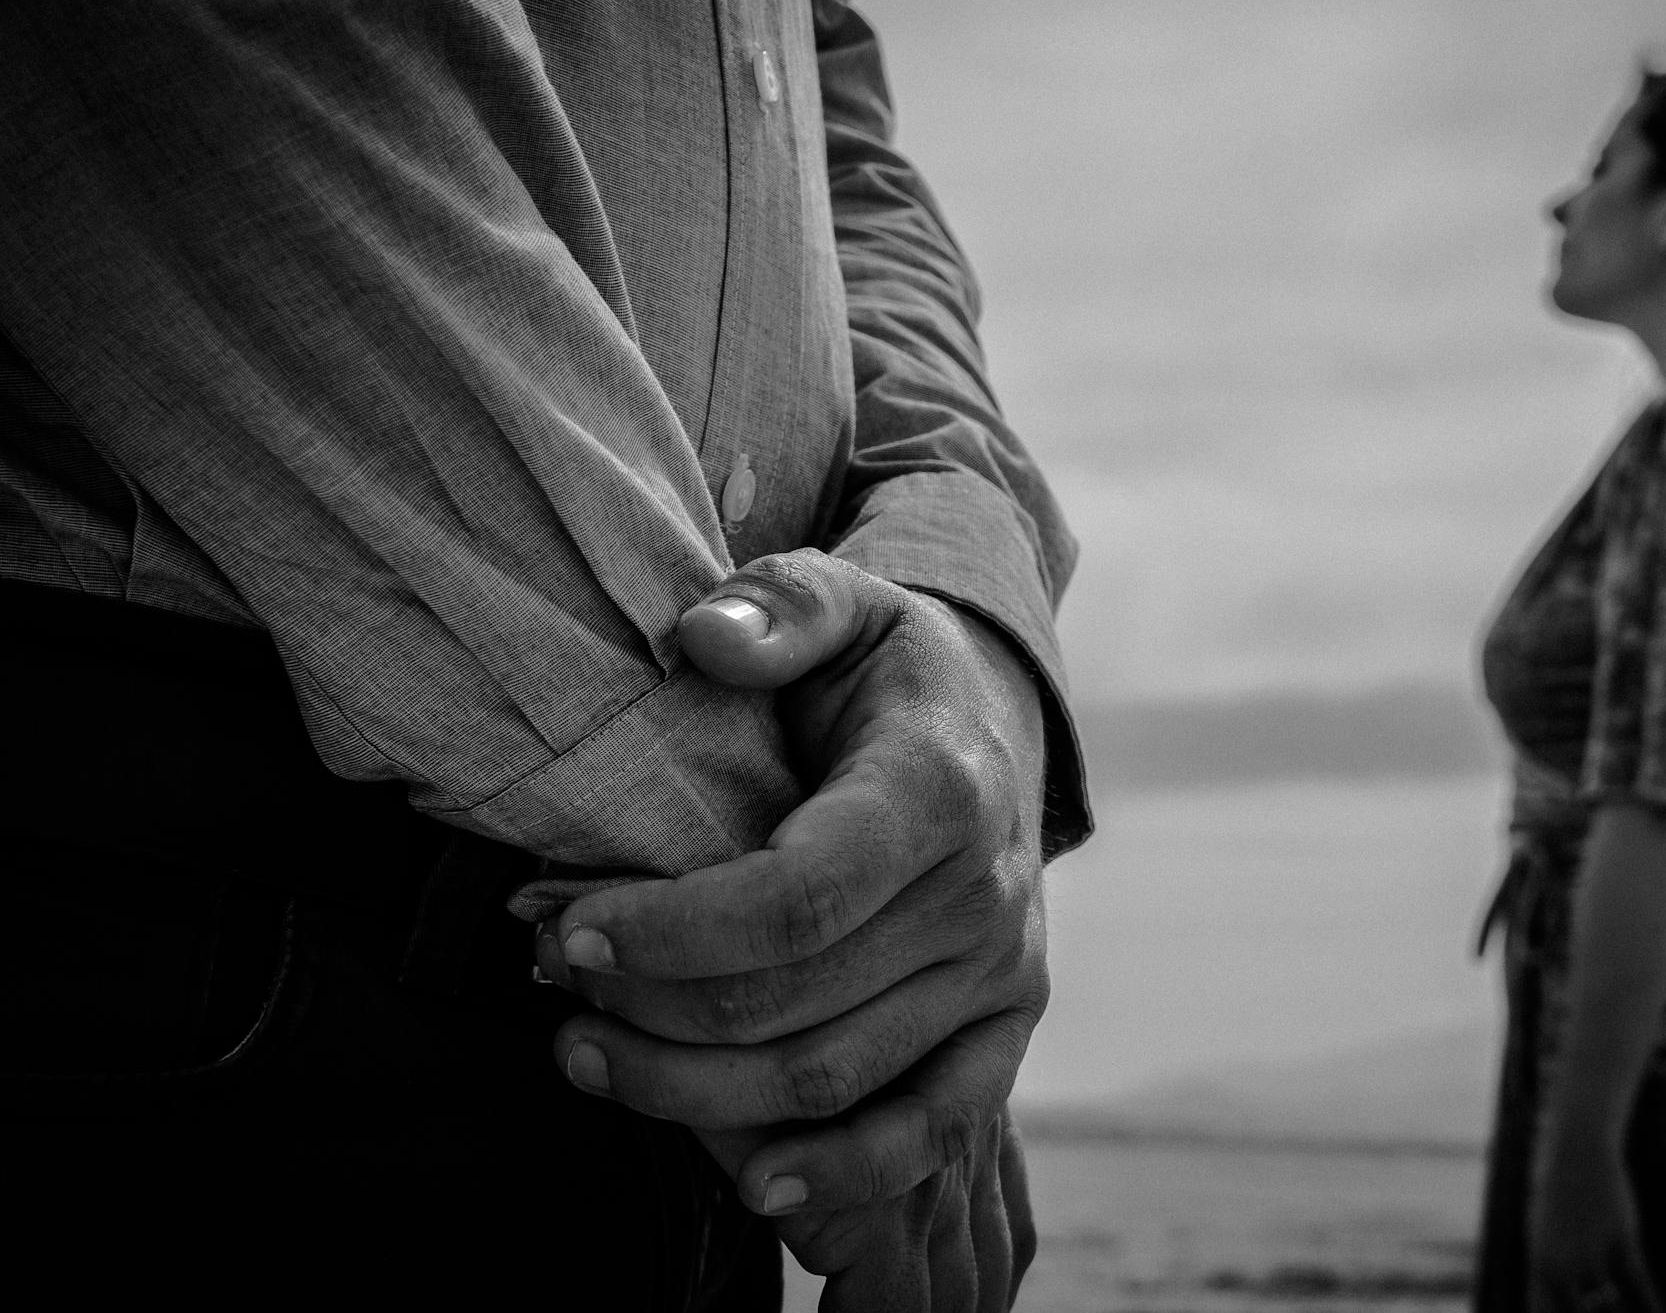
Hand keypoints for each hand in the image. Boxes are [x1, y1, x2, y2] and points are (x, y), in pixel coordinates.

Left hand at [533, 548, 1049, 1306]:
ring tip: (582, 1049)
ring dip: (688, 1089)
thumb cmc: (888, 671)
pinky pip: (925, 1131)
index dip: (672, 931)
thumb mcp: (847, 602)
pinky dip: (837, 1173)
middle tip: (546, 974)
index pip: (798, 896)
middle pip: (791, 1005)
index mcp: (940, 790)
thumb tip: (706, 635)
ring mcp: (998, 976)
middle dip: (647, 1007)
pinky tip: (746, 1183)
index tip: (563, 924)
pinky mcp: (1000, 1032)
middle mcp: (983, 897)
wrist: (992, 729)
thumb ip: (782, 605)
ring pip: (827, 1081)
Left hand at [1527, 1130, 1661, 1312]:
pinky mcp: (1621, 1242)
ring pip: (1612, 1310)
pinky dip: (1652, 1311)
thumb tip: (1579, 1304)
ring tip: (1624, 1311)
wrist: (1576, 1150)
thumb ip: (1557, 1276)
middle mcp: (1560, 1268)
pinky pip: (1641, 1290)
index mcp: (1538, 1268)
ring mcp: (1591, 1255)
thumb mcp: (1550, 1237)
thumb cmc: (1561, 1197)